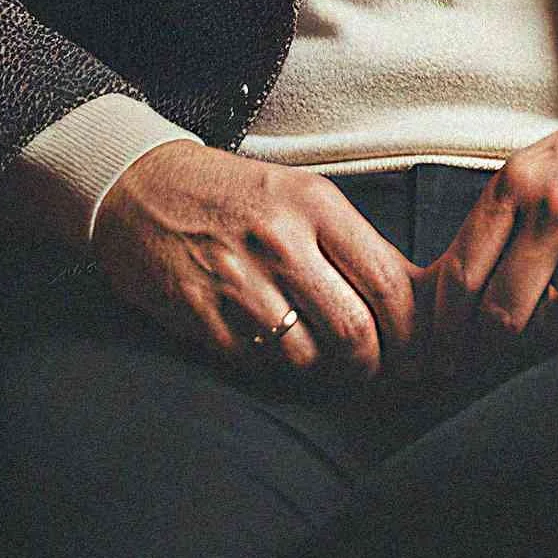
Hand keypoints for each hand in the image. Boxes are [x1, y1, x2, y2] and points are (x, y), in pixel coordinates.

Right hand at [92, 141, 422, 384]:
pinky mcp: (202, 315)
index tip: (415, 346)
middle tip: (369, 366)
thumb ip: (352, 245)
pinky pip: (257, 365)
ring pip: (307, 359)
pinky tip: (266, 343)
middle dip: (370, 364)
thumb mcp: (300, 196)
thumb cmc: (235, 195)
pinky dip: (270, 366)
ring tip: (315, 352)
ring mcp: (238, 281)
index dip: (412, 329)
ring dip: (318, 369)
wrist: (142, 188)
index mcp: (315, 204)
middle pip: (354, 333)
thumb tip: (412, 301)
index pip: (388, 282)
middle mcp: (281, 240)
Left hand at [427, 70, 557, 375]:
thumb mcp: (548, 162)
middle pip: (500, 314)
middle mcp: (556, 208)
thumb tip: (454, 291)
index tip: (440, 351)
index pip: (462, 272)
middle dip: (488, 349)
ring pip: (554, 328)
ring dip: (550, 337)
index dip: (444, 325)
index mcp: (520, 179)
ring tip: (556, 323)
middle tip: (485, 364)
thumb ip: (506, 219)